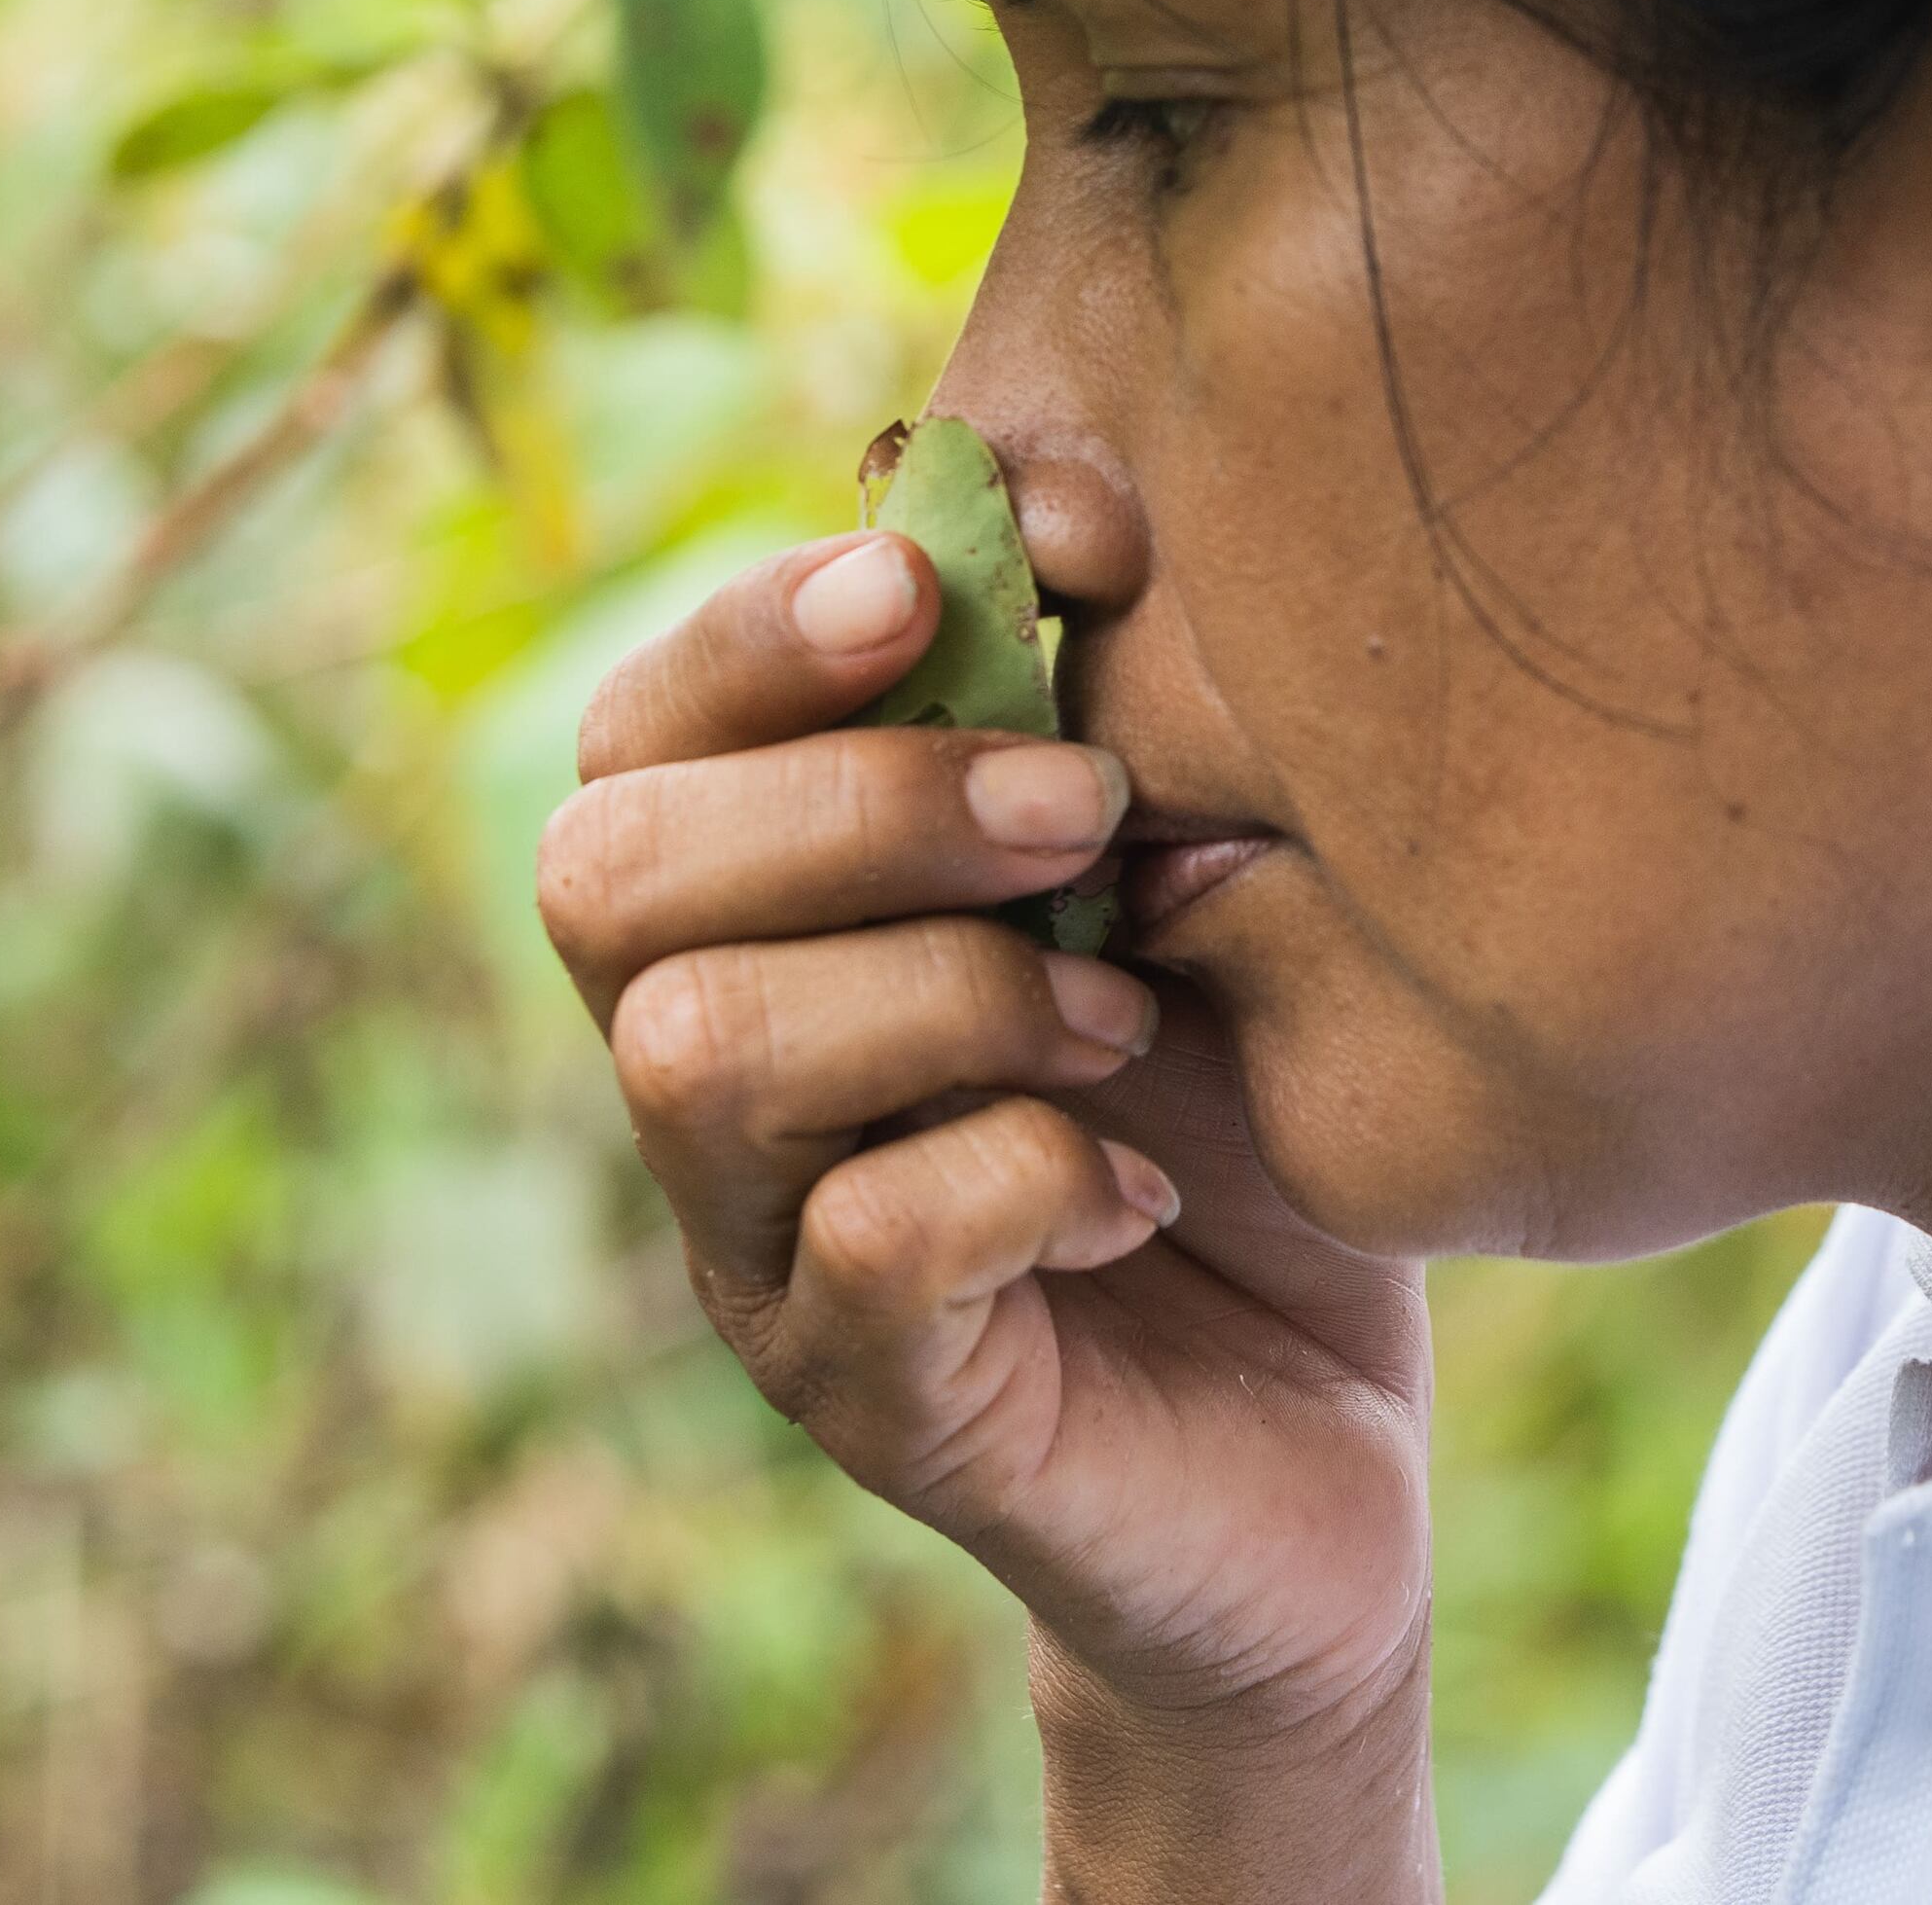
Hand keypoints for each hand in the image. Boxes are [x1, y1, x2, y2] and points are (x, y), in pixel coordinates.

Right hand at [544, 528, 1438, 1893]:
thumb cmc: (1233, 1106)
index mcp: (757, 919)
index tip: (940, 579)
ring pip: (704, 1050)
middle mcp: (707, 1082)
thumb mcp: (1177, 865)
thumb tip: (1051, 499)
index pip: (632, 733)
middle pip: (607, 873)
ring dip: (945, 987)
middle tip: (1078, 816)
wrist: (1325, 1432)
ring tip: (1122, 1013)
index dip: (750, 627)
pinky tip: (1134, 1182)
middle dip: (855, 800)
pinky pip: (865, 1251)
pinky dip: (1023, 1174)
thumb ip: (1088, 692)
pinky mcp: (878, 1403)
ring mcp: (763, 1254)